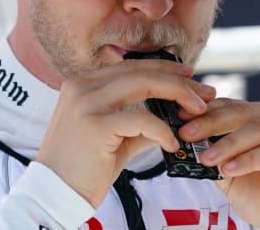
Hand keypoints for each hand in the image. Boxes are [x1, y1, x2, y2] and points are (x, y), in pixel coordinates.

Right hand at [36, 59, 215, 206]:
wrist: (55, 194)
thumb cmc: (84, 167)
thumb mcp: (115, 136)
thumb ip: (141, 121)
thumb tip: (175, 115)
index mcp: (84, 83)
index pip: (132, 67)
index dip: (165, 69)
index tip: (190, 78)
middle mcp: (82, 86)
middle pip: (142, 71)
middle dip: (179, 81)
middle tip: (205, 93)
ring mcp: (86, 103)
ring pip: (144, 85)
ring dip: (178, 96)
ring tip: (198, 111)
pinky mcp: (94, 126)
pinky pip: (141, 119)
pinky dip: (163, 130)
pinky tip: (172, 142)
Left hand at [178, 99, 259, 229]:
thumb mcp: (231, 173)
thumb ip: (214, 154)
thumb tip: (186, 142)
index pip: (231, 106)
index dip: (205, 111)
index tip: (178, 118)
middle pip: (242, 113)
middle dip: (211, 123)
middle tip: (186, 133)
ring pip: (257, 129)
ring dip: (229, 144)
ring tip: (206, 158)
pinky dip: (250, 159)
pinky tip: (230, 168)